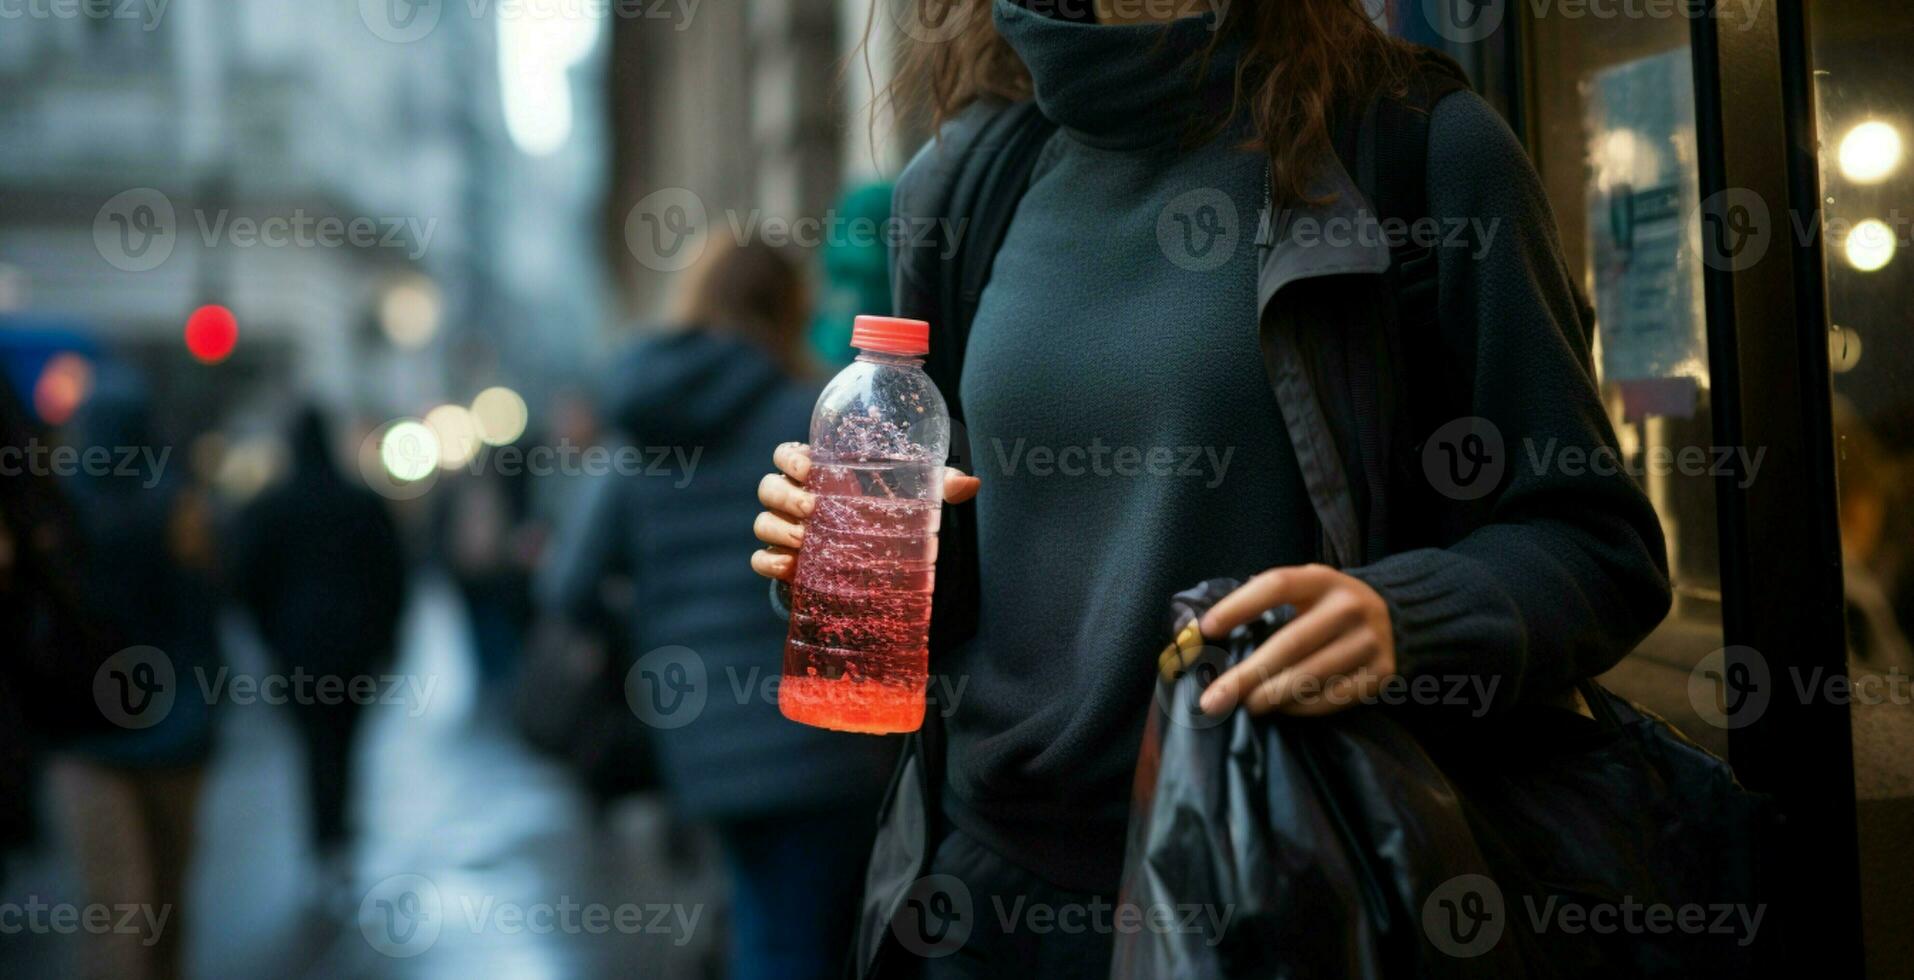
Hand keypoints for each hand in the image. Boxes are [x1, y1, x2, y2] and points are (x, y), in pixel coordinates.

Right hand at [750, 442, 980, 580]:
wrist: (867, 561)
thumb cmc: (882, 513)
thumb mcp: (909, 498)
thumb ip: (937, 486)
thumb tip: (972, 483)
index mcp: (816, 472)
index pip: (786, 454)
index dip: (789, 458)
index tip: (809, 466)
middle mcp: (793, 497)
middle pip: (768, 488)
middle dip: (785, 496)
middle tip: (813, 508)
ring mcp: (784, 531)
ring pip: (762, 523)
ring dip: (779, 530)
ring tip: (807, 539)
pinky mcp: (783, 563)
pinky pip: (760, 560)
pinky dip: (770, 563)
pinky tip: (791, 567)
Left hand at [1196, 564, 1395, 716]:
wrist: (1394, 618)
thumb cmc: (1326, 608)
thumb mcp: (1303, 592)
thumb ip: (1263, 605)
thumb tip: (1202, 635)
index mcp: (1322, 579)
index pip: (1275, 586)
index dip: (1238, 606)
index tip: (1206, 630)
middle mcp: (1350, 606)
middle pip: (1289, 643)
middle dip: (1246, 675)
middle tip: (1213, 700)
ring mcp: (1369, 640)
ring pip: (1310, 675)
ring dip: (1271, 695)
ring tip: (1245, 706)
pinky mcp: (1381, 673)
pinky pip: (1333, 697)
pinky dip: (1302, 707)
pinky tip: (1282, 709)